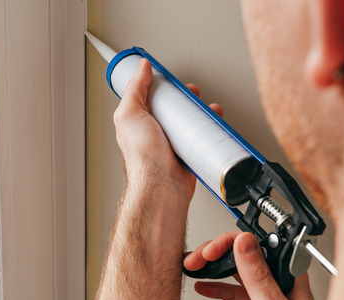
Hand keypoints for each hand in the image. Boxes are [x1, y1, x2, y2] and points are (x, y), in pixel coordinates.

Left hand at [113, 58, 222, 202]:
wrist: (162, 187)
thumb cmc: (143, 158)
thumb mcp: (130, 114)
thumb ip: (134, 89)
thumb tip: (142, 68)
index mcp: (138, 121)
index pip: (149, 95)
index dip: (161, 85)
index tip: (172, 78)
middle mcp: (154, 132)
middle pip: (172, 107)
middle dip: (185, 97)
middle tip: (193, 93)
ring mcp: (172, 143)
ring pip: (188, 121)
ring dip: (200, 112)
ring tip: (208, 108)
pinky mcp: (187, 154)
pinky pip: (200, 138)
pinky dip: (209, 130)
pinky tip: (213, 125)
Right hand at [184, 232, 319, 299]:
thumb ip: (258, 276)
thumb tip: (245, 242)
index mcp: (289, 275)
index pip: (256, 245)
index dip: (229, 243)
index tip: (208, 252)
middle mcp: (280, 282)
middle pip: (244, 255)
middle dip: (216, 253)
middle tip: (194, 259)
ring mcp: (269, 297)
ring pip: (238, 273)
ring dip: (214, 268)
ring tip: (194, 267)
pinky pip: (236, 293)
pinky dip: (218, 288)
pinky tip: (205, 286)